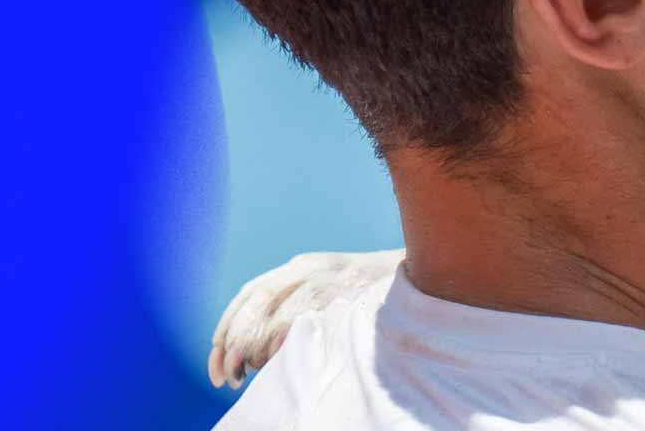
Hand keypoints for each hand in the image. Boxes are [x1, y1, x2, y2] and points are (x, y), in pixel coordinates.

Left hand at [209, 248, 405, 387]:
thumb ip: (300, 306)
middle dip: (232, 342)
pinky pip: (300, 318)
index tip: (217, 360)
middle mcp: (309, 267)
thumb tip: (257, 351)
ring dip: (253, 346)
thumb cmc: (377, 296)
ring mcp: (328, 277)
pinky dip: (281, 341)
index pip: (249, 294)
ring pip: (271, 310)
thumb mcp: (332, 291)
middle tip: (228, 377)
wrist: (427, 273)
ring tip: (252, 371)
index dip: (226, 327)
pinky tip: (277, 360)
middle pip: (254, 301)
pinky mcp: (343, 291)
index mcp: (302, 266)